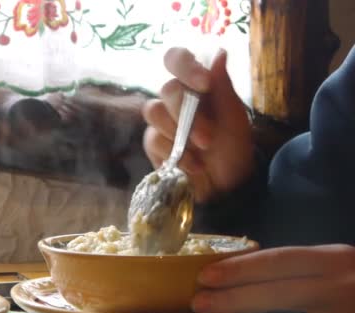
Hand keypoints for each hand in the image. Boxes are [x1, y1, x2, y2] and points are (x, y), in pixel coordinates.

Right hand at [142, 47, 254, 201]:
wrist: (227, 186)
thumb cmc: (233, 148)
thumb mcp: (234, 117)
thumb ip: (222, 86)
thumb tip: (219, 51)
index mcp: (195, 85)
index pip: (177, 59)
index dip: (185, 66)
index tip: (203, 84)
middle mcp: (175, 99)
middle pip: (167, 89)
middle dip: (189, 114)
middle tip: (208, 137)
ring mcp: (162, 121)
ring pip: (153, 111)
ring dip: (179, 132)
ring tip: (202, 151)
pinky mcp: (153, 144)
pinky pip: (152, 139)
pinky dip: (174, 153)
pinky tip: (192, 166)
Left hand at [192, 244, 354, 312]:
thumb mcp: (334, 265)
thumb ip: (301, 269)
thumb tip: (247, 274)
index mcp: (331, 259)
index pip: (278, 260)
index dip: (239, 268)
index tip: (207, 274)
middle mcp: (337, 285)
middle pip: (277, 292)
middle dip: (235, 298)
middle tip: (200, 302)